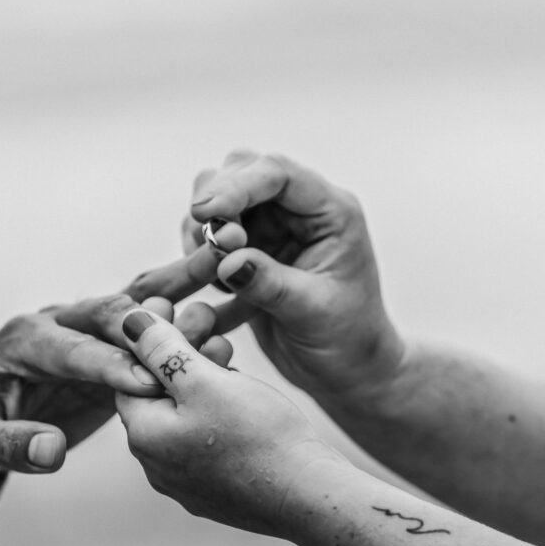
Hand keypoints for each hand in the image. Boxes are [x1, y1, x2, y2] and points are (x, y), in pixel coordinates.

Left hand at [0, 292, 232, 481]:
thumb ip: (13, 446)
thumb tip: (51, 451)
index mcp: (24, 342)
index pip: (73, 351)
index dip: (111, 364)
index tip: (149, 379)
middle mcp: (59, 327)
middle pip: (115, 310)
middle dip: (163, 306)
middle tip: (205, 304)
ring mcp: (86, 336)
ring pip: (142, 309)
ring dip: (185, 293)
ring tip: (231, 274)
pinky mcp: (108, 353)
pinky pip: (152, 334)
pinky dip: (188, 320)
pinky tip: (230, 306)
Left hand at [116, 307, 336, 534]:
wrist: (309, 496)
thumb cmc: (260, 435)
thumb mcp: (206, 380)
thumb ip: (163, 349)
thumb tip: (129, 323)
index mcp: (145, 437)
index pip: (129, 377)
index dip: (151, 340)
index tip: (173, 310)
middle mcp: (157, 467)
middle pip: (159, 398)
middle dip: (180, 358)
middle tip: (207, 326)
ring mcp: (187, 486)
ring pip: (185, 420)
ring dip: (202, 385)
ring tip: (229, 357)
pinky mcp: (217, 495)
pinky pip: (207, 445)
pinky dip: (218, 417)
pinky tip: (243, 400)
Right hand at [184, 150, 404, 405]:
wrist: (347, 372)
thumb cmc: (347, 340)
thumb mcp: (312, 312)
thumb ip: (270, 283)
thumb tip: (225, 259)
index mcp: (330, 212)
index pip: (279, 175)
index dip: (237, 186)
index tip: (205, 213)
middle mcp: (299, 211)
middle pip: (242, 172)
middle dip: (214, 203)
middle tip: (205, 246)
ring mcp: (273, 229)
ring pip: (219, 203)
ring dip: (200, 232)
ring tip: (207, 274)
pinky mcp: (249, 253)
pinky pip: (209, 238)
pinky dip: (197, 256)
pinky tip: (209, 290)